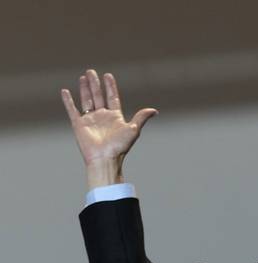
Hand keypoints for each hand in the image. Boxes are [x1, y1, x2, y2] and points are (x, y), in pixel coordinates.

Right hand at [61, 70, 157, 188]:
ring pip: (86, 100)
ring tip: (83, 76)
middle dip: (95, 84)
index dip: (110, 87)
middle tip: (91, 71)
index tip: (108, 75)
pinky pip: (72, 110)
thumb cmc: (120, 146)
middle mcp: (102, 117)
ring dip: (85, 89)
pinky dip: (68, 101)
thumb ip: (141, 117)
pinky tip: (65, 91)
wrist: (105, 158)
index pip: (112, 97)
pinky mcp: (79, 124)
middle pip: (98, 96)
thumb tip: (154, 110)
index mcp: (115, 117)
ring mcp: (90, 120)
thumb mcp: (133, 129)